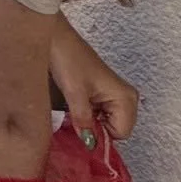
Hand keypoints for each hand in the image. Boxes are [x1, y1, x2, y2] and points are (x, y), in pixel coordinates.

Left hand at [50, 15, 137, 145]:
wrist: (56, 38)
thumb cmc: (68, 60)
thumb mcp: (74, 93)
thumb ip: (84, 120)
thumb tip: (89, 143)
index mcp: (125, 98)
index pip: (121, 134)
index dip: (100, 135)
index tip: (80, 128)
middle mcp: (126, 98)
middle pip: (114, 130)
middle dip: (95, 129)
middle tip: (74, 118)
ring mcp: (115, 95)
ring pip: (105, 123)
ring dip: (89, 122)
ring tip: (72, 109)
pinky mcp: (103, 93)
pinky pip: (99, 115)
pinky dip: (86, 116)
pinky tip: (74, 106)